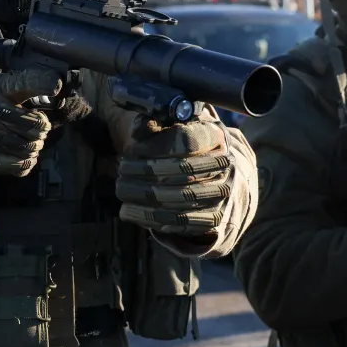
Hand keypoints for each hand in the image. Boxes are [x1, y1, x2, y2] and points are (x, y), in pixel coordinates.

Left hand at [115, 115, 234, 235]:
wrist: (211, 174)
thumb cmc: (181, 147)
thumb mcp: (168, 130)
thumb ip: (152, 125)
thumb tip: (142, 125)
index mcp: (215, 136)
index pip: (186, 141)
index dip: (155, 147)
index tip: (131, 150)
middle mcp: (225, 164)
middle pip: (182, 171)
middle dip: (145, 172)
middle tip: (121, 171)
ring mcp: (222, 192)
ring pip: (180, 198)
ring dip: (145, 196)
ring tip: (122, 190)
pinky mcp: (214, 216)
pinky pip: (181, 221)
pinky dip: (152, 218)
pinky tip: (131, 211)